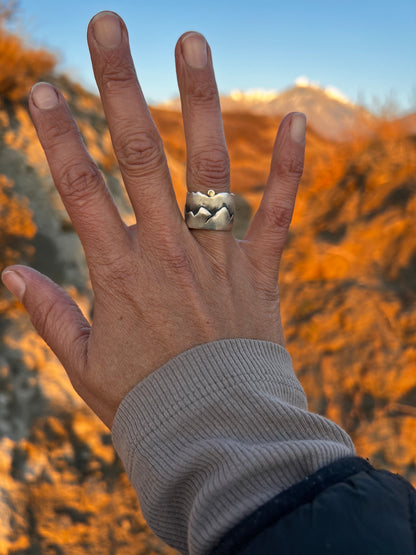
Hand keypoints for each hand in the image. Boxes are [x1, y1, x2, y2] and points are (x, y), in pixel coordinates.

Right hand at [1, 11, 305, 428]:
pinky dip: (289, 168)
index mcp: (119, 273)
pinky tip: (297, 120)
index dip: (57, 135)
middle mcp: (168, 251)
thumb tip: (11, 273)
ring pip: (209, 168)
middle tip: (108, 26)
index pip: (78, 187)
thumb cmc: (146, 401)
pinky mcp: (261, 271)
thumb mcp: (84, 365)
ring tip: (192, 40)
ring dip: (200, 101)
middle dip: (120, 86)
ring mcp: (219, 256)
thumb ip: (49, 315)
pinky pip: (279, 212)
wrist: (215, 433)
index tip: (43, 89)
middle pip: (139, 155)